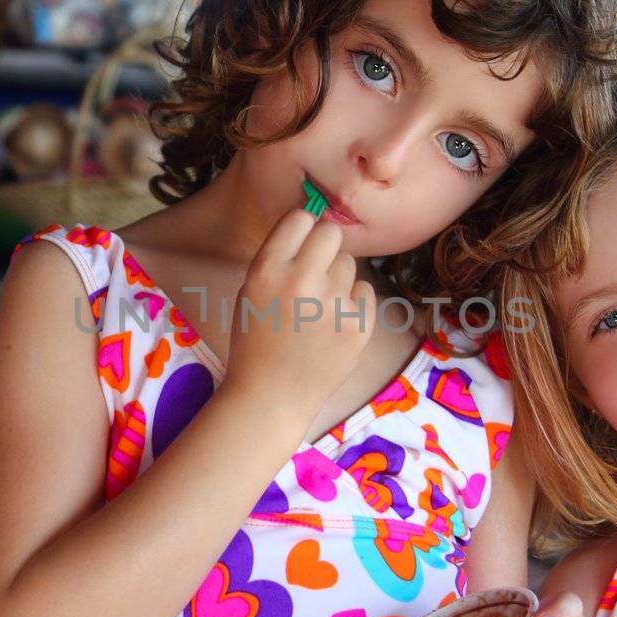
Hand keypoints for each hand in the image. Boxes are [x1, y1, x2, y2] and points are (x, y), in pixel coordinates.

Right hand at [224, 209, 376, 408]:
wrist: (271, 397)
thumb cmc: (257, 342)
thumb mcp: (251, 293)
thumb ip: (279, 258)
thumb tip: (312, 223)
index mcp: (267, 270)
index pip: (300, 218)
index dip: (302, 231)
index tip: (301, 245)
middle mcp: (301, 281)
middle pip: (331, 233)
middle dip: (325, 247)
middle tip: (317, 271)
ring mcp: (334, 304)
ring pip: (349, 264)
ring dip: (338, 279)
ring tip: (319, 309)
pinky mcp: (359, 326)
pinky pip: (365, 291)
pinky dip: (354, 304)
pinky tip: (334, 324)